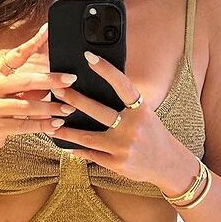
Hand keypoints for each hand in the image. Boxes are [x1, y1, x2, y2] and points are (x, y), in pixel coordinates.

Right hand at [0, 22, 78, 145]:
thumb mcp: (11, 90)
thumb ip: (30, 79)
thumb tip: (54, 65)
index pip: (17, 54)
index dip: (33, 42)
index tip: (48, 30)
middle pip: (25, 81)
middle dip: (50, 80)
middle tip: (70, 79)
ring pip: (25, 105)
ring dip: (50, 107)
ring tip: (68, 108)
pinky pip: (22, 125)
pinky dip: (41, 126)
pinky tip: (56, 124)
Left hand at [49, 49, 180, 185]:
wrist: (169, 164)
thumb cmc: (153, 134)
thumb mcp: (145, 114)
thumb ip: (126, 104)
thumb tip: (98, 86)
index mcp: (141, 110)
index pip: (122, 85)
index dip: (106, 70)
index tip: (89, 57)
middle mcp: (133, 128)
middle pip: (97, 111)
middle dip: (74, 100)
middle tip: (56, 90)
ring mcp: (124, 148)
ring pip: (87, 137)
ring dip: (66, 131)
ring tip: (50, 124)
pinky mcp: (118, 164)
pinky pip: (91, 155)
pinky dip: (77, 149)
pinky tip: (65, 144)